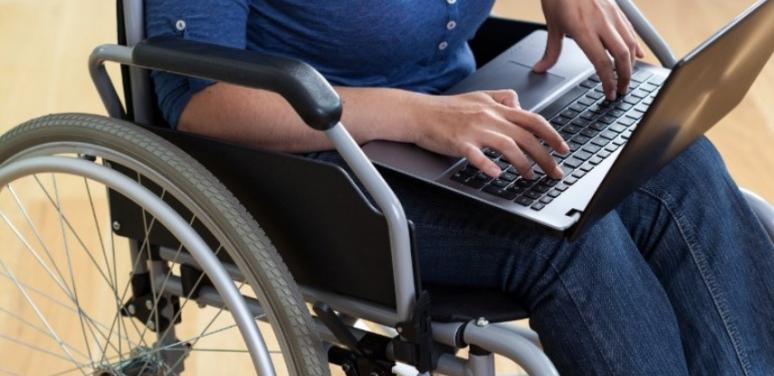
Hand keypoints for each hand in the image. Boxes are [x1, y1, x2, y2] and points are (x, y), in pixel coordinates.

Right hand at [407, 90, 569, 179]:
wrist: (419, 112)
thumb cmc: (446, 108)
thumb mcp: (479, 96)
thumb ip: (502, 98)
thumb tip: (520, 105)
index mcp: (496, 107)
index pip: (533, 119)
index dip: (552, 135)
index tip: (563, 148)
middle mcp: (489, 117)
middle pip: (526, 137)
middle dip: (545, 157)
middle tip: (555, 172)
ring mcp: (474, 130)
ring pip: (508, 146)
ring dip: (523, 164)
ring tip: (530, 176)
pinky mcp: (459, 142)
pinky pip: (477, 155)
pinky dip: (489, 166)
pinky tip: (497, 174)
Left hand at [534, 0, 644, 99]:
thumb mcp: (551, 24)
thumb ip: (551, 50)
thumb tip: (541, 68)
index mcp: (583, 29)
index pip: (600, 62)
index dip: (607, 81)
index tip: (609, 94)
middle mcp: (601, 22)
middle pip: (621, 56)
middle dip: (624, 77)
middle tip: (622, 90)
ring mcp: (611, 15)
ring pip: (630, 44)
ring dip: (631, 64)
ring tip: (627, 78)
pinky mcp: (617, 8)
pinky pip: (631, 30)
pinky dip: (635, 45)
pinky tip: (637, 55)